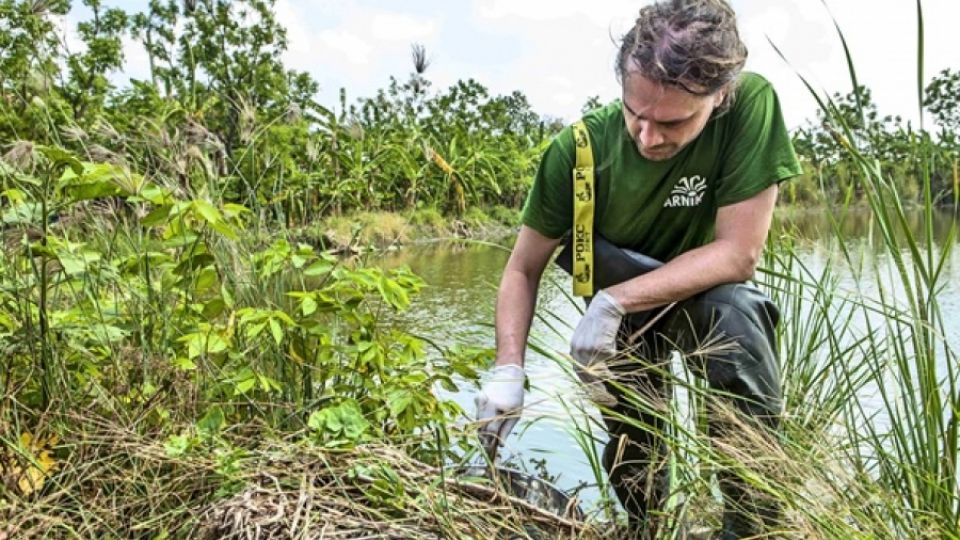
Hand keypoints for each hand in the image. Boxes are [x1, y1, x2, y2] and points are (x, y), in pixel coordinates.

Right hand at [475, 364, 524, 455]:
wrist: (508, 376)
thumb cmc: (515, 396)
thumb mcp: (516, 413)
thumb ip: (507, 430)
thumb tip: (500, 446)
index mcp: (498, 408)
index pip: (491, 431)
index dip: (490, 443)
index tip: (491, 452)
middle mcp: (486, 404)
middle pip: (482, 428)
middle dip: (484, 439)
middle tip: (488, 449)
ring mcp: (480, 400)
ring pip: (478, 422)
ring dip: (482, 431)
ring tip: (488, 439)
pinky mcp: (477, 398)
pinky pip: (477, 414)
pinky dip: (481, 420)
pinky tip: (488, 421)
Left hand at [569, 290, 624, 404]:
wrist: (606, 306)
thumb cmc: (600, 322)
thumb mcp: (589, 337)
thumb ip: (589, 353)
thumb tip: (597, 373)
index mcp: (574, 348)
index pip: (579, 372)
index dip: (589, 385)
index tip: (598, 396)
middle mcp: (577, 349)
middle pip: (586, 375)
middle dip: (598, 390)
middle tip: (610, 401)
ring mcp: (588, 348)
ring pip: (598, 370)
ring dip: (608, 379)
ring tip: (615, 389)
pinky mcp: (599, 345)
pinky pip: (608, 357)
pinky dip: (613, 358)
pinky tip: (615, 353)